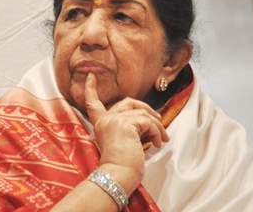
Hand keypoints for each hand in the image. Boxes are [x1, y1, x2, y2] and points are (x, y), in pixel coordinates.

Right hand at [84, 73, 168, 191]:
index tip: (91, 75)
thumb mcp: (121, 143)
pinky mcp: (126, 125)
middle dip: (145, 108)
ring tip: (162, 139)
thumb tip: (147, 122)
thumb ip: (126, 129)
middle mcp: (105, 120)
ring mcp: (114, 121)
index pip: (93, 103)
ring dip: (157, 126)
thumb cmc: (121, 167)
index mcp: (100, 125)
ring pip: (142, 113)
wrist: (117, 177)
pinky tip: (158, 143)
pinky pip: (148, 122)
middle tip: (158, 118)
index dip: (91, 88)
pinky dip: (157, 132)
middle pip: (127, 102)